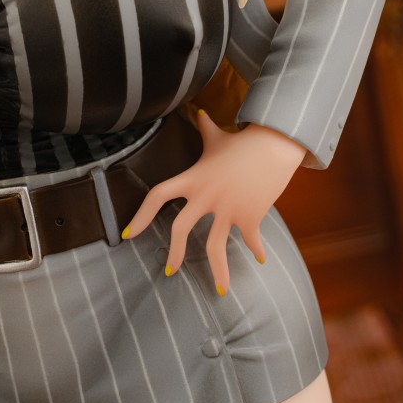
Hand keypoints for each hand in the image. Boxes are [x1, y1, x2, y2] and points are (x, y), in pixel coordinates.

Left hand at [120, 115, 305, 295]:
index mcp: (192, 179)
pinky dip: (257, 250)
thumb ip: (204, 127)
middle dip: (174, 253)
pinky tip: (260, 260)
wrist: (274, 146)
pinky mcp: (250, 216)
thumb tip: (198, 112)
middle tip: (169, 271)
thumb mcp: (217, 136)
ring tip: (219, 290)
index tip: (128, 234)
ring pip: (215, 247)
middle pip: (180, 229)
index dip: (140, 215)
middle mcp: (206, 196)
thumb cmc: (243, 141)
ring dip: (218, 271)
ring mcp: (228, 209)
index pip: (157, 196)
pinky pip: (251, 239)